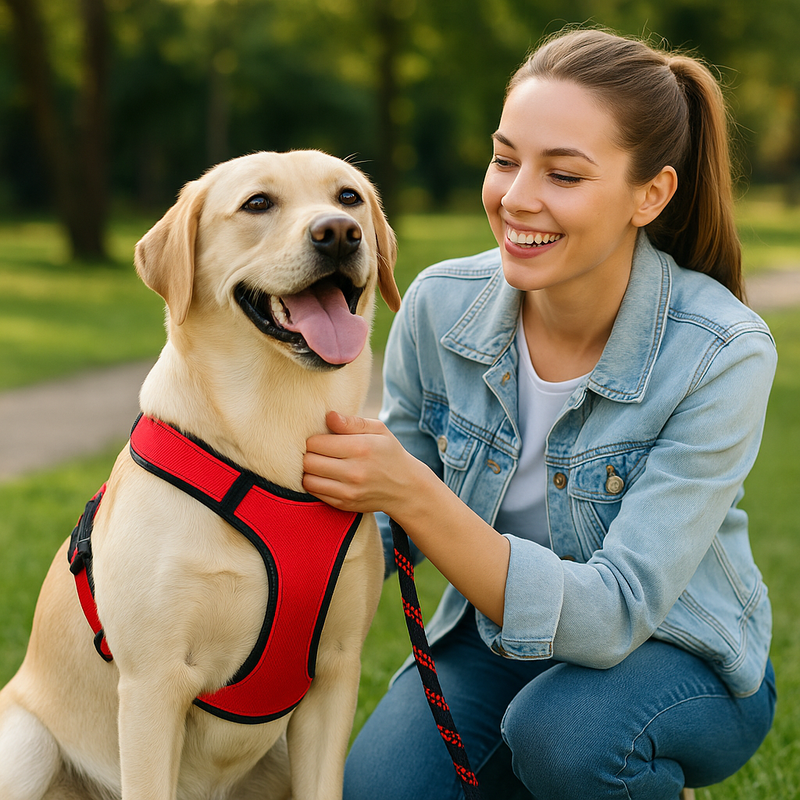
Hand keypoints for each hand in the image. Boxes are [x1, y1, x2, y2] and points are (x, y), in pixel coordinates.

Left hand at [303, 411, 424, 514]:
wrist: (406, 488)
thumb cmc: (389, 453)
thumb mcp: (379, 430)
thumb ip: (352, 422)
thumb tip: (329, 416)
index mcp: (361, 448)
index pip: (316, 442)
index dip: (315, 438)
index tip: (323, 438)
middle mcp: (354, 472)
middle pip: (308, 461)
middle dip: (309, 453)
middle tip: (319, 451)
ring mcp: (348, 491)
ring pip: (308, 479)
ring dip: (309, 470)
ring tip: (320, 464)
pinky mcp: (344, 504)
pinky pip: (315, 493)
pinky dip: (315, 483)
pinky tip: (326, 477)